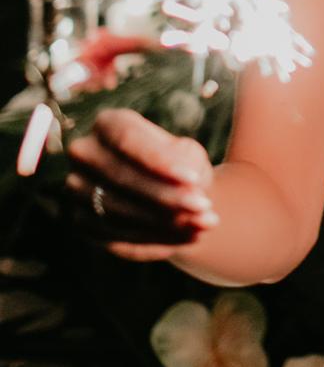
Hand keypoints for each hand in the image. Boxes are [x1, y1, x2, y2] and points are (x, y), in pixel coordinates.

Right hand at [64, 108, 217, 261]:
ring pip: (118, 212)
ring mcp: (77, 190)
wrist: (166, 194)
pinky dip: (155, 242)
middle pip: (122, 178)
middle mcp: (84, 153)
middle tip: (204, 209)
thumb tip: (190, 185)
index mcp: (108, 124)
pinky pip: (116, 238)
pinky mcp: (82, 222)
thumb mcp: (189, 155)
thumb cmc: (180, 165)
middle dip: (166, 197)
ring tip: (203, 225)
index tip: (194, 180)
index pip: (128, 139)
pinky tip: (187, 239)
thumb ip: (187, 163)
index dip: (160, 161)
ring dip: (164, 223)